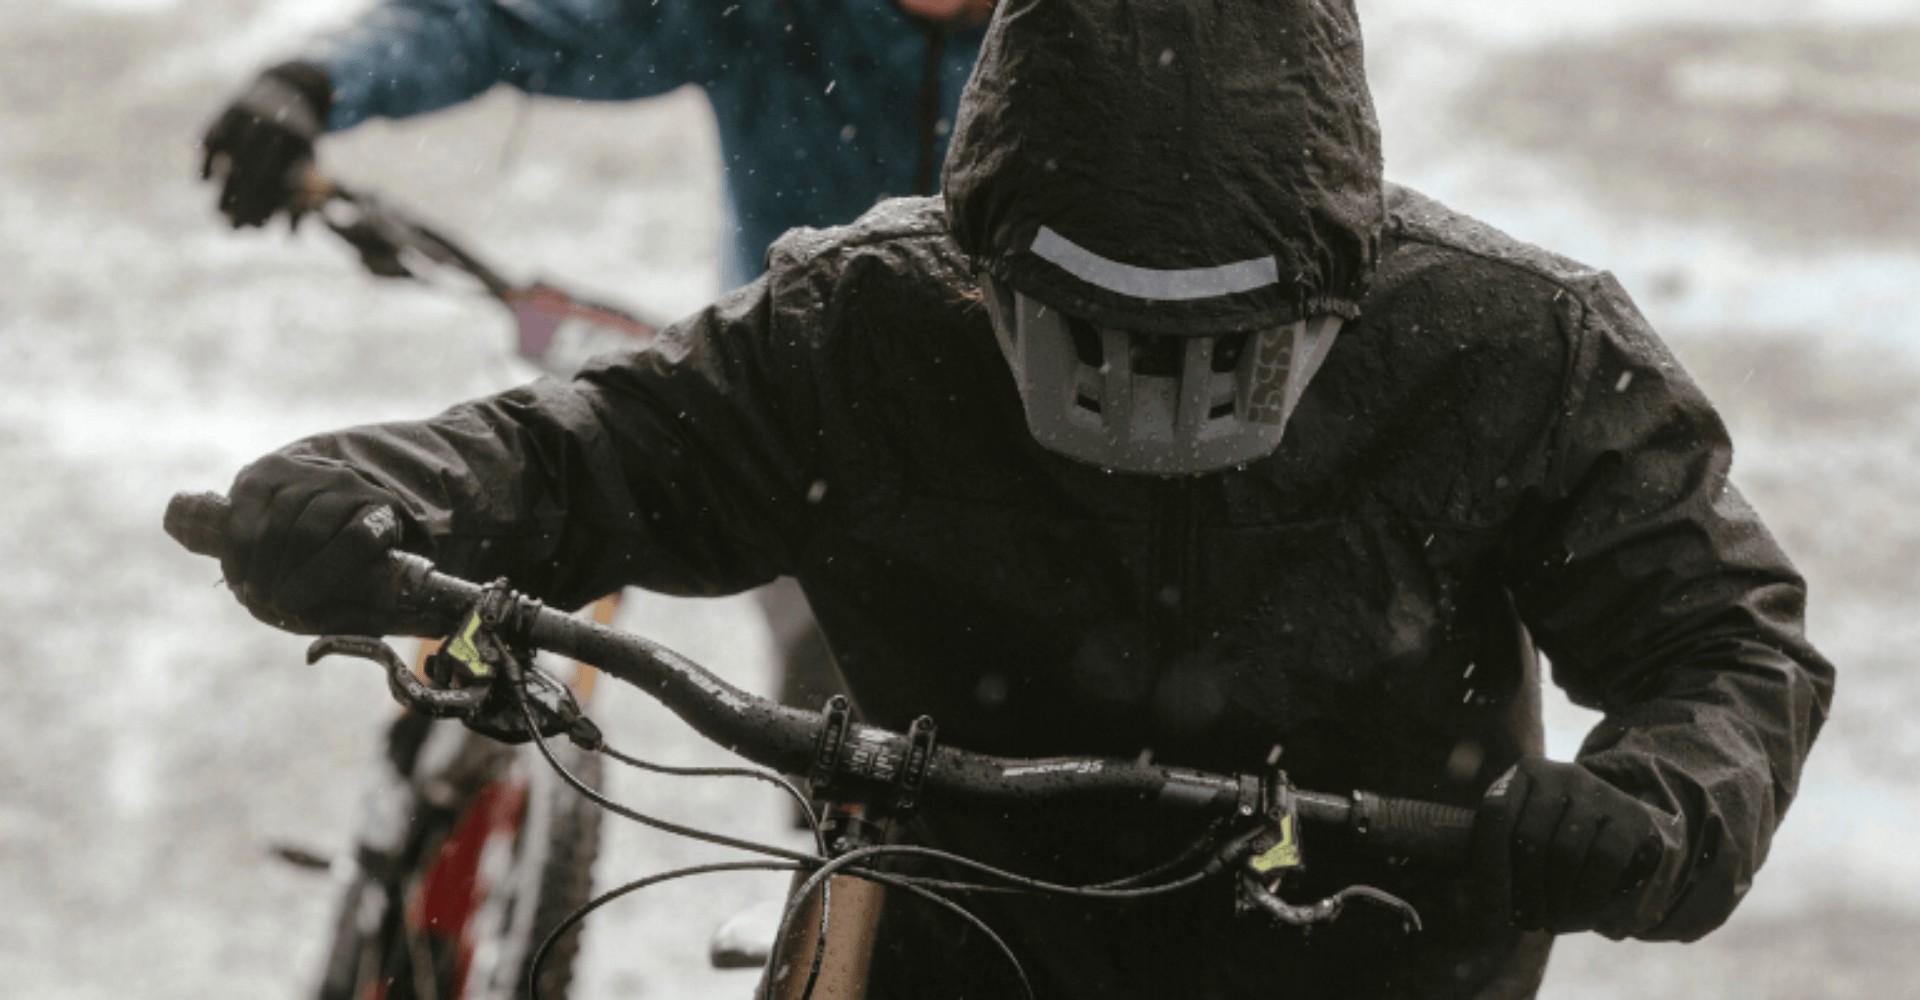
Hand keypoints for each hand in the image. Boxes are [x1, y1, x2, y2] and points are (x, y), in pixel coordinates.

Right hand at [199, 62, 330, 228]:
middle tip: (229, 227)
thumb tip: (292, 239)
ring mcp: (244, 116)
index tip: (254, 230)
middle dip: (238, 203)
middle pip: (248, 172)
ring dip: (219, 189)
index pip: (274, 181)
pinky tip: (202, 182)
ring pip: (226, 158)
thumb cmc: (302, 135)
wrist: (290, 85)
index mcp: (292, 140)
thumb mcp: (311, 160)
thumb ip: (305, 196)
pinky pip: (211, 138)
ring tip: (216, 211)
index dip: (262, 206)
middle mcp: (267, 126)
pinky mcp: (226, 109)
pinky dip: (205, 159)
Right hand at [221, 453, 410, 634]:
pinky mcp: (267, 470)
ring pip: (276, 521)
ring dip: (258, 565)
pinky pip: (245, 510)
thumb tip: (325, 649)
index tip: (293, 606)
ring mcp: (306, 473)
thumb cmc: (345, 559)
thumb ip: (355, 611)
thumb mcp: (363, 582)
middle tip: (270, 604)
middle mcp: (347, 484)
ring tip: (252, 594)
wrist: (325, 497)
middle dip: (285, 574)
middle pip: (310, 530)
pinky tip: (237, 574)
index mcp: (381, 513)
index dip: (323, 574)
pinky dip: (237, 547)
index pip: (358, 537)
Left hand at [1475, 757, 1670, 933]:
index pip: (1496, 814)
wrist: (1618, 824)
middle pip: (1530, 838)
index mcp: (1525, 772)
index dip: (1490, 864)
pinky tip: (1581, 913)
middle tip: (1526, 921)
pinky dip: (1588, 895)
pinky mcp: (1631, 816)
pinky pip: (1604, 861)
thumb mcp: (1524, 829)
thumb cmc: (1557, 833)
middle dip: (1525, 889)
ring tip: (1551, 920)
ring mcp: (1599, 791)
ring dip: (1556, 898)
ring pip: (1565, 853)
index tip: (1492, 905)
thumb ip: (1500, 852)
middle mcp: (1561, 774)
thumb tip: (1488, 906)